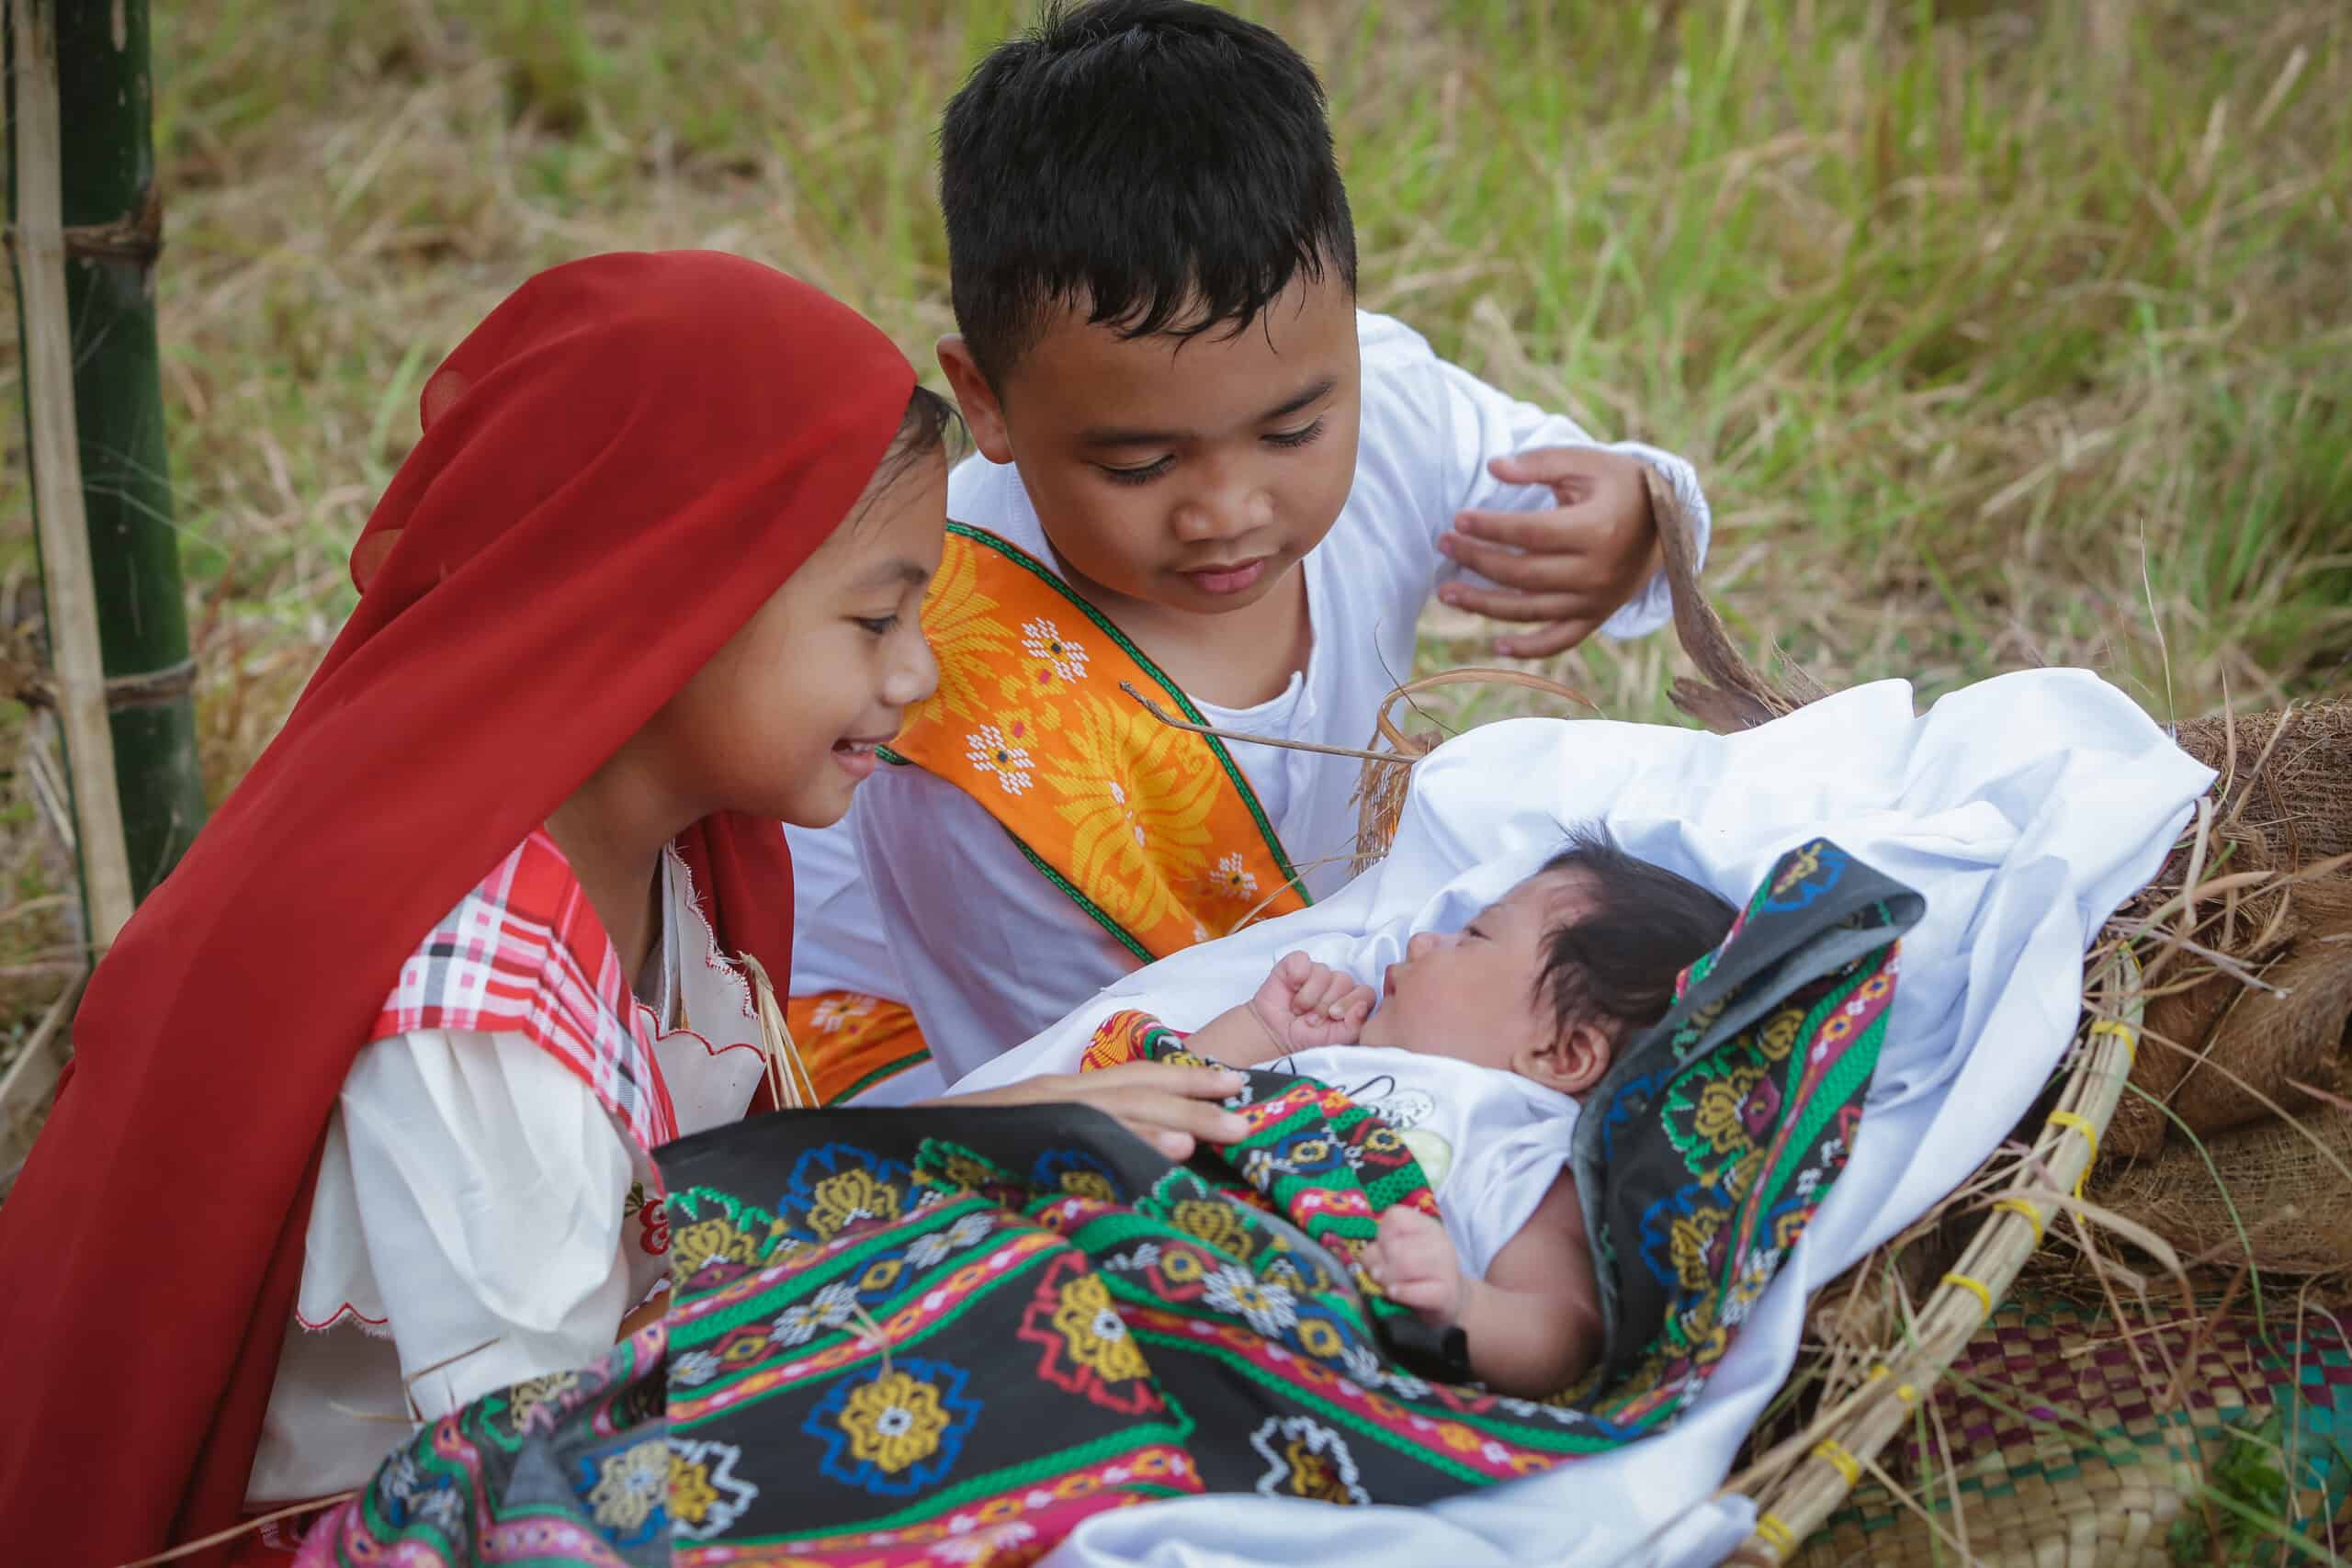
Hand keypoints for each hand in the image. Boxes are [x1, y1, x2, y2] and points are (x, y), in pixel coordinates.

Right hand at [944, 1060, 1249, 1160]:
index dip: (1184, 1078)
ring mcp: (1037, 1115)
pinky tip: (1169, 1153)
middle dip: (1196, 1100)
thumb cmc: (963, 1157)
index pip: (1132, 1079)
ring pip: (1118, 1109)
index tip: (1234, 1085)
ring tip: (1222, 1130)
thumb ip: (1076, 1142)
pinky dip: (1132, 1144)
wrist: (893, 1156)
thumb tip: (1133, 1158)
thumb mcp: (1030, 1141)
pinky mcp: (1024, 1139)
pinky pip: (1087, 1140)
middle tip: (1249, 1116)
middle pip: (1137, 1090)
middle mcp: (1053, 1094)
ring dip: (1176, 1118)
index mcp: (1059, 1093)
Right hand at [1247, 951, 1375, 1052]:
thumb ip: (1354, 1026)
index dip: (1351, 1002)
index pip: (1365, 993)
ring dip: (1309, 996)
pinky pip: (1302, 960)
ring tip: (1299, 1010)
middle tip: (1311, 1020)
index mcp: (1351, 1001)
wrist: (1274, 1035)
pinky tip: (1291, 989)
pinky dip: (1296, 976)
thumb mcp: (1334, 1040)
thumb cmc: (1306, 1038)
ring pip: (1324, 972)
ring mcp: (1317, 973)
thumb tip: (1362, 1006)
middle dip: (1325, 1004)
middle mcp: (1337, 985)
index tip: (1334, 1016)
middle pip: (1345, 981)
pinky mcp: (1297, 964)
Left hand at [1363, 1205, 1465, 1324]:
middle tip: (1381, 1275)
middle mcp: (1439, 1241)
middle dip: (1379, 1263)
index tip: (1384, 1250)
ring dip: (1388, 1280)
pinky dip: (1401, 1293)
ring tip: (1388, 1286)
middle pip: (1394, 1247)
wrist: (1451, 1297)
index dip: (1381, 1236)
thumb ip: (1380, 1249)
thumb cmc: (1417, 1271)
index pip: (1394, 1217)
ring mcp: (1446, 1266)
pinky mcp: (1447, 1293)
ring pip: (1404, 1265)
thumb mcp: (1399, 1252)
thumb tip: (1367, 1258)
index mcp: (1425, 1225)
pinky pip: (1416, 1291)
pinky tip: (1396, 1293)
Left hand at [1436, 447, 1659, 657]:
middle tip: (1443, 546)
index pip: (1529, 534)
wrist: (1668, 522)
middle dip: (1477, 560)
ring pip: (1531, 610)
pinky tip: (1495, 646)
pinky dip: (1529, 649)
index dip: (1490, 528)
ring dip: (1484, 605)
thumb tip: (1493, 467)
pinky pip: (1559, 640)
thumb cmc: (1619, 485)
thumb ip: (1539, 463)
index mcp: (1596, 529)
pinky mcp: (1597, 617)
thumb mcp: (1585, 462)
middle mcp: (1597, 571)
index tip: (1458, 520)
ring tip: (1447, 593)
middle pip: (1522, 574)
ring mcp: (1597, 600)